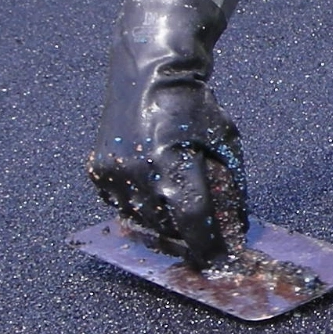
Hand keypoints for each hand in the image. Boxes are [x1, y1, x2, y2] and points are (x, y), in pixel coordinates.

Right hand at [89, 0, 248, 268]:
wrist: (150, 72)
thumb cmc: (195, 105)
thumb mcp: (224, 142)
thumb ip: (229, 186)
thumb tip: (234, 228)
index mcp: (174, 161)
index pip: (193, 221)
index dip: (208, 246)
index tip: (219, 261)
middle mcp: (139, 170)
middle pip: (167, 228)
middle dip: (186, 238)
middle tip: (201, 241)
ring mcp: (114, 171)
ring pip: (141, 222)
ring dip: (161, 226)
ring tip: (177, 215)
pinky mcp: (98, 169)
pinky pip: (119, 206)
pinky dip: (137, 209)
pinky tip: (152, 195)